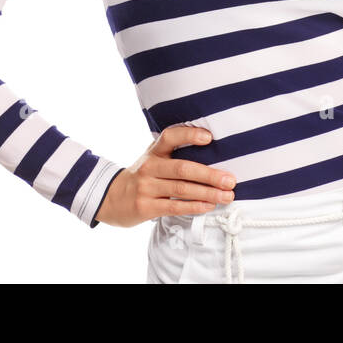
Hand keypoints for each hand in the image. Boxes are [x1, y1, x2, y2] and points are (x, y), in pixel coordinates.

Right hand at [94, 125, 236, 227]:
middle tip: (230, 180)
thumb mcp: (155, 158)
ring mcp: (146, 187)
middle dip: (210, 175)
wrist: (112, 197)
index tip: (209, 137)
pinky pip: (174, 206)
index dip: (189, 135)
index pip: (170, 136)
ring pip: (182, 189)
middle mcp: (149, 166)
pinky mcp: (145, 206)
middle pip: (183, 168)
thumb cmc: (145, 175)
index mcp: (155, 150)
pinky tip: (209, 206)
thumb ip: (176, 153)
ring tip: (227, 196)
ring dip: (208, 193)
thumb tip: (215, 153)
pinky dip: (195, 206)